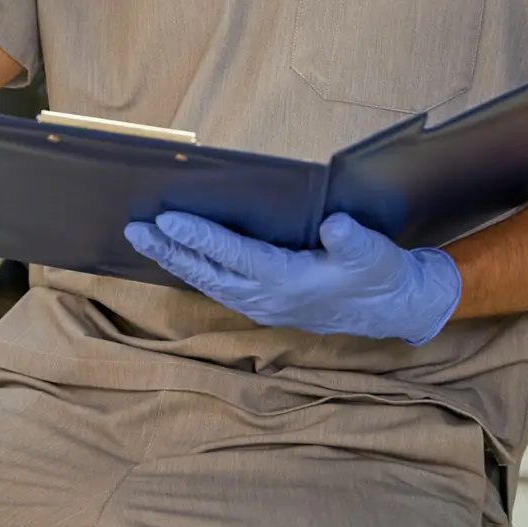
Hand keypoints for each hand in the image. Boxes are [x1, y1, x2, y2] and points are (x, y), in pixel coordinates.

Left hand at [125, 211, 461, 345]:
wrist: (394, 308)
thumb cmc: (380, 275)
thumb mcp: (374, 253)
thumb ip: (352, 240)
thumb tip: (334, 225)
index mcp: (288, 282)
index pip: (233, 255)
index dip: (199, 235)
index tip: (167, 218)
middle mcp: (267, 298)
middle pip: (207, 272)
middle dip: (169, 249)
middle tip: (134, 228)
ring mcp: (263, 305)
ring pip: (207, 282)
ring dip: (174, 260)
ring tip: (143, 238)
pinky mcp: (265, 304)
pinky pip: (218, 287)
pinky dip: (193, 270)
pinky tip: (177, 256)